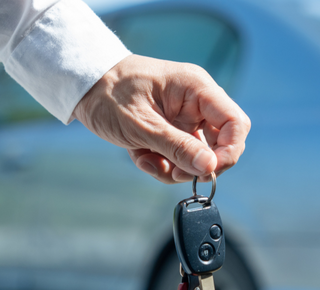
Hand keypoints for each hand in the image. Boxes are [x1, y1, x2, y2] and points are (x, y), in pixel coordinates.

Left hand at [73, 54, 249, 183]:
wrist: (84, 86)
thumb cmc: (109, 93)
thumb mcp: (141, 124)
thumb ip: (177, 147)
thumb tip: (210, 167)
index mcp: (196, 89)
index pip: (235, 123)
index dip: (229, 152)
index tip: (208, 171)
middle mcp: (196, 104)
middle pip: (222, 144)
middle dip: (199, 165)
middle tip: (175, 173)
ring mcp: (185, 119)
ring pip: (199, 156)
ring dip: (175, 168)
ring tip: (146, 160)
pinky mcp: (173, 132)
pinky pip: (179, 158)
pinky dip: (162, 165)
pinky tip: (141, 156)